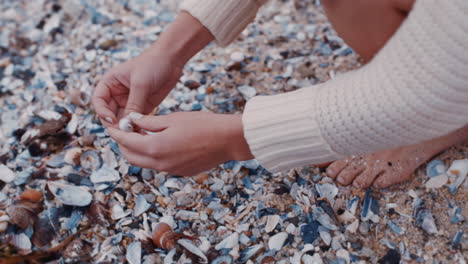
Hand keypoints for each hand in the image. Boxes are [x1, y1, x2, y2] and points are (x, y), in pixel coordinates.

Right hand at [92, 12, 213, 126]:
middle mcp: (117, 93)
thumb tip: (127, 123)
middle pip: (109, 113)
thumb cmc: (152, 64)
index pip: (98, 100)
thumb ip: (134, 104)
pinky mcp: (143, 107)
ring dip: (126, 128)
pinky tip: (141, 134)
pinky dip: (137, 128)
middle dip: (114, 124)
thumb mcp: (141, 83)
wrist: (172, 59)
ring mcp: (130, 101)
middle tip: (122, 133)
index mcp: (110, 82)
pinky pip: (136, 121)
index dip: (102, 112)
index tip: (111, 120)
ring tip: (132, 136)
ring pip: (122, 119)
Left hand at [107, 112, 253, 175]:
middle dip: (123, 144)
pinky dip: (153, 156)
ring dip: (138, 151)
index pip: (126, 142)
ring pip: (144, 163)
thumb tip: (132, 120)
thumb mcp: (173, 118)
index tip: (112, 125)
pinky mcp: (180, 172)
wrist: (228, 140)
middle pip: (130, 157)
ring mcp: (170, 170)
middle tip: (125, 130)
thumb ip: (149, 121)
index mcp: (155, 147)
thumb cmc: (203, 125)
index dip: (116, 132)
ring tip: (142, 135)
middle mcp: (160, 163)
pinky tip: (160, 142)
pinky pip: (159, 166)